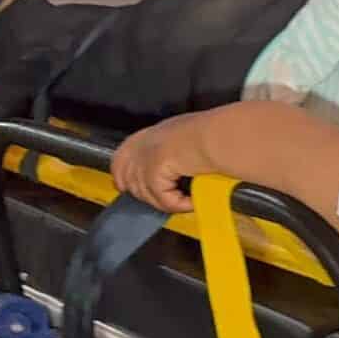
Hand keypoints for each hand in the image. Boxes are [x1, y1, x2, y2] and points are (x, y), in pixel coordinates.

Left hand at [111, 108, 233, 211]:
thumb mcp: (190, 138)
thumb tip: (179, 170)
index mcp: (153, 133)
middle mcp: (145, 143)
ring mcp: (147, 157)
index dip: (120, 173)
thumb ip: (177, 152)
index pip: (123, 154)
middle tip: (164, 201)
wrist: (218, 135)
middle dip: (142, 194)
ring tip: (184, 202)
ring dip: (165, 201)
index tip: (123, 187)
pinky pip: (163, 198)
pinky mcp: (154, 171)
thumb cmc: (215, 133)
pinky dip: (178, 204)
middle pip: (127, 177)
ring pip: (144, 192)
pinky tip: (192, 202)